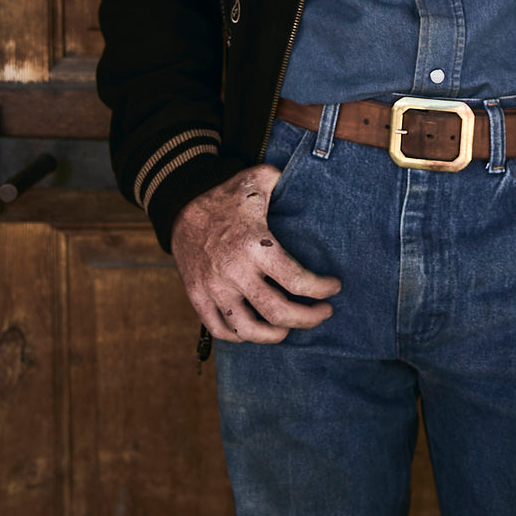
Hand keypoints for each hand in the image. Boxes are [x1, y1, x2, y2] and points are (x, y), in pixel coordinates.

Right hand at [170, 165, 340, 343]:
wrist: (181, 205)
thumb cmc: (227, 195)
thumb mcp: (259, 179)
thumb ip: (287, 182)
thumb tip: (314, 183)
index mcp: (254, 244)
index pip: (296, 280)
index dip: (320, 289)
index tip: (334, 287)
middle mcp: (234, 271)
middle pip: (277, 312)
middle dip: (308, 318)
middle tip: (323, 313)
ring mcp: (214, 287)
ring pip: (248, 329)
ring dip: (275, 335)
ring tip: (289, 328)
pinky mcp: (197, 296)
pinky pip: (220, 329)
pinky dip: (241, 336)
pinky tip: (256, 330)